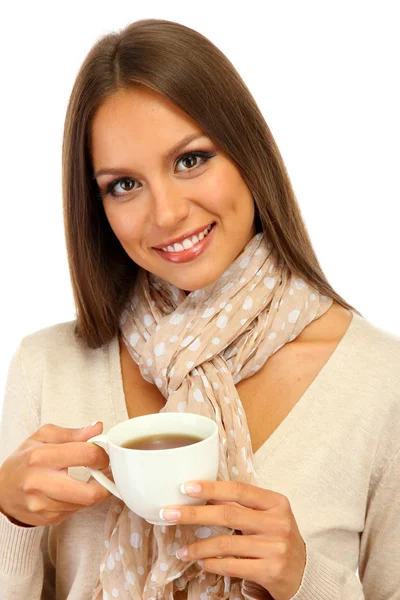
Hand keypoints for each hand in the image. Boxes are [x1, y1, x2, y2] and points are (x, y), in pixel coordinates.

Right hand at [0, 422, 110, 526]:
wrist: (0, 489)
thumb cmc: (23, 460)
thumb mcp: (43, 437)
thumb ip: (73, 433)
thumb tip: (97, 428)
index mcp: (41, 456)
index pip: (86, 455)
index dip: (102, 455)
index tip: (103, 455)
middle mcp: (40, 483)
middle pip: (89, 493)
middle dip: (105, 484)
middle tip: (105, 474)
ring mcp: (42, 505)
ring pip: (84, 504)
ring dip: (93, 492)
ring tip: (89, 480)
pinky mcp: (46, 519)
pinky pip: (75, 512)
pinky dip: (80, 501)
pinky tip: (74, 491)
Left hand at [160, 480, 305, 599]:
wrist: (305, 574)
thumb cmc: (279, 539)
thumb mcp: (268, 516)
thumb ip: (243, 505)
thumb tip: (204, 494)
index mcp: (275, 502)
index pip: (238, 489)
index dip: (210, 487)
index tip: (186, 487)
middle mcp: (277, 522)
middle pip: (228, 514)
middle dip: (194, 514)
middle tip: (169, 514)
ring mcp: (275, 547)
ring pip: (226, 544)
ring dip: (199, 547)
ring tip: (182, 550)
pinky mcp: (271, 570)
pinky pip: (233, 566)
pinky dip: (212, 564)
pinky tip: (201, 563)